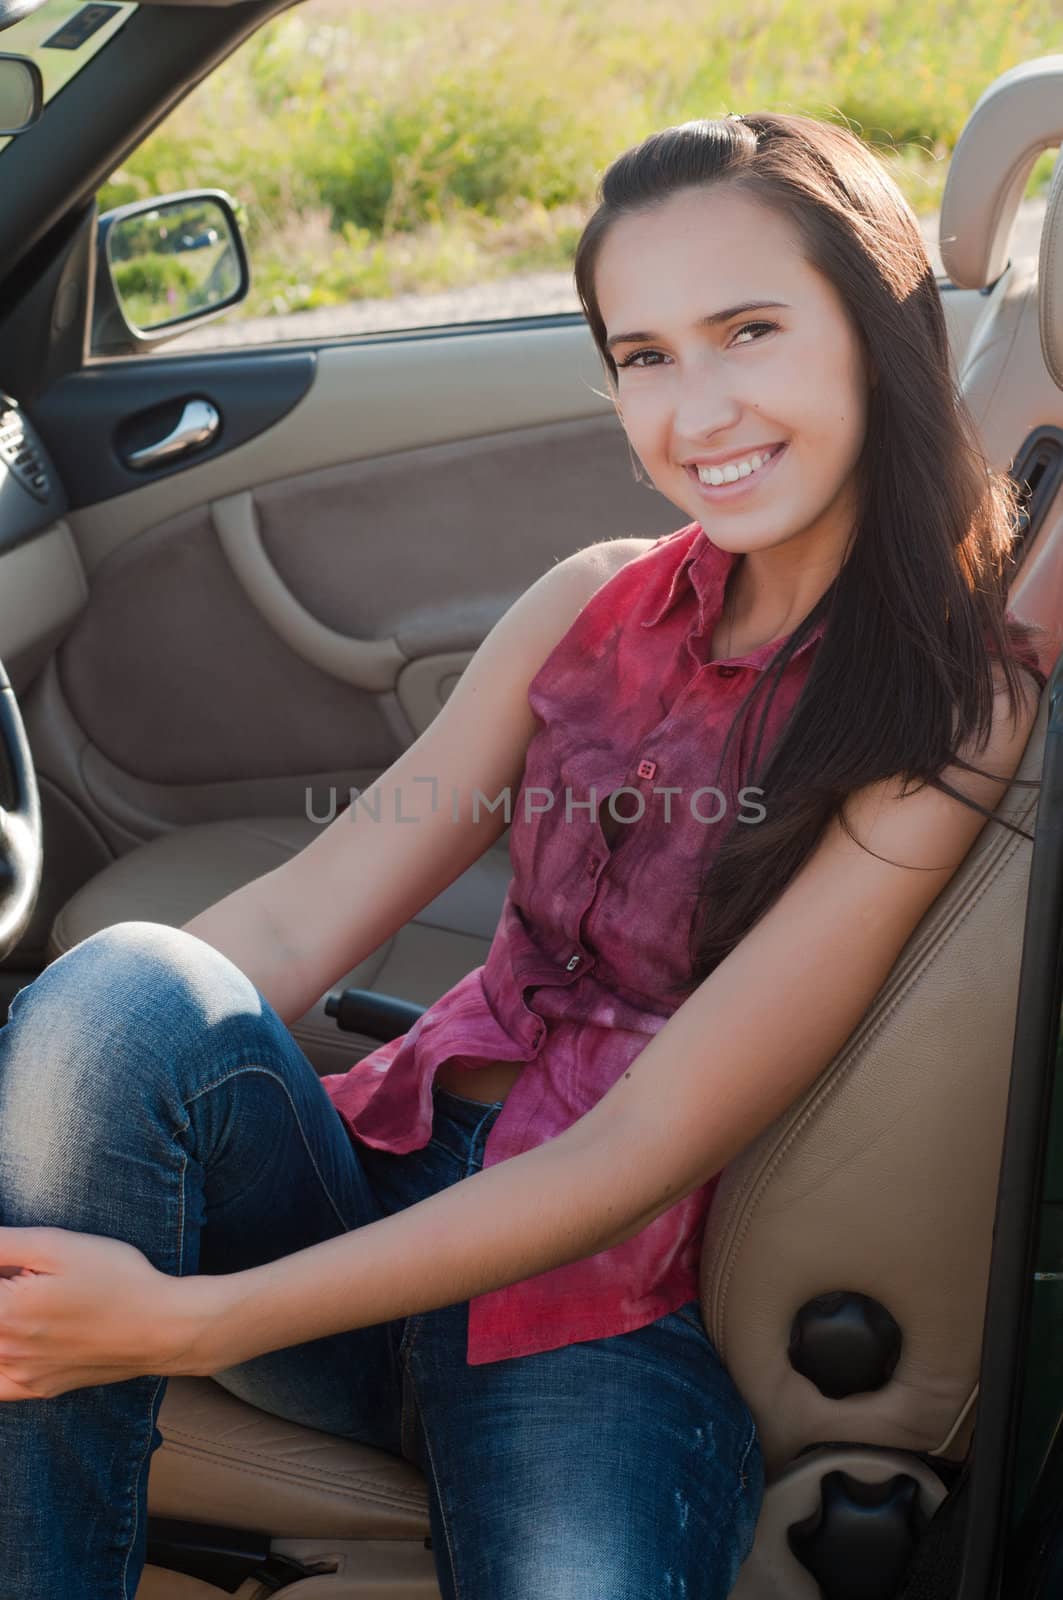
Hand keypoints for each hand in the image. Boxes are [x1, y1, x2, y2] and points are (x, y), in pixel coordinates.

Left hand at [0, 1225, 216, 1399]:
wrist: (161, 1327)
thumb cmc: (114, 1278)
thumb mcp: (56, 1245)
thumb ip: (2, 1245)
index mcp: (3, 1312)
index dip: (3, 1270)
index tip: (19, 1265)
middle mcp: (4, 1350)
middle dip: (7, 1289)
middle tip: (32, 1279)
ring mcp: (20, 1375)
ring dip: (7, 1319)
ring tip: (40, 1301)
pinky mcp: (37, 1388)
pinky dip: (1, 1361)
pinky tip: (18, 1339)